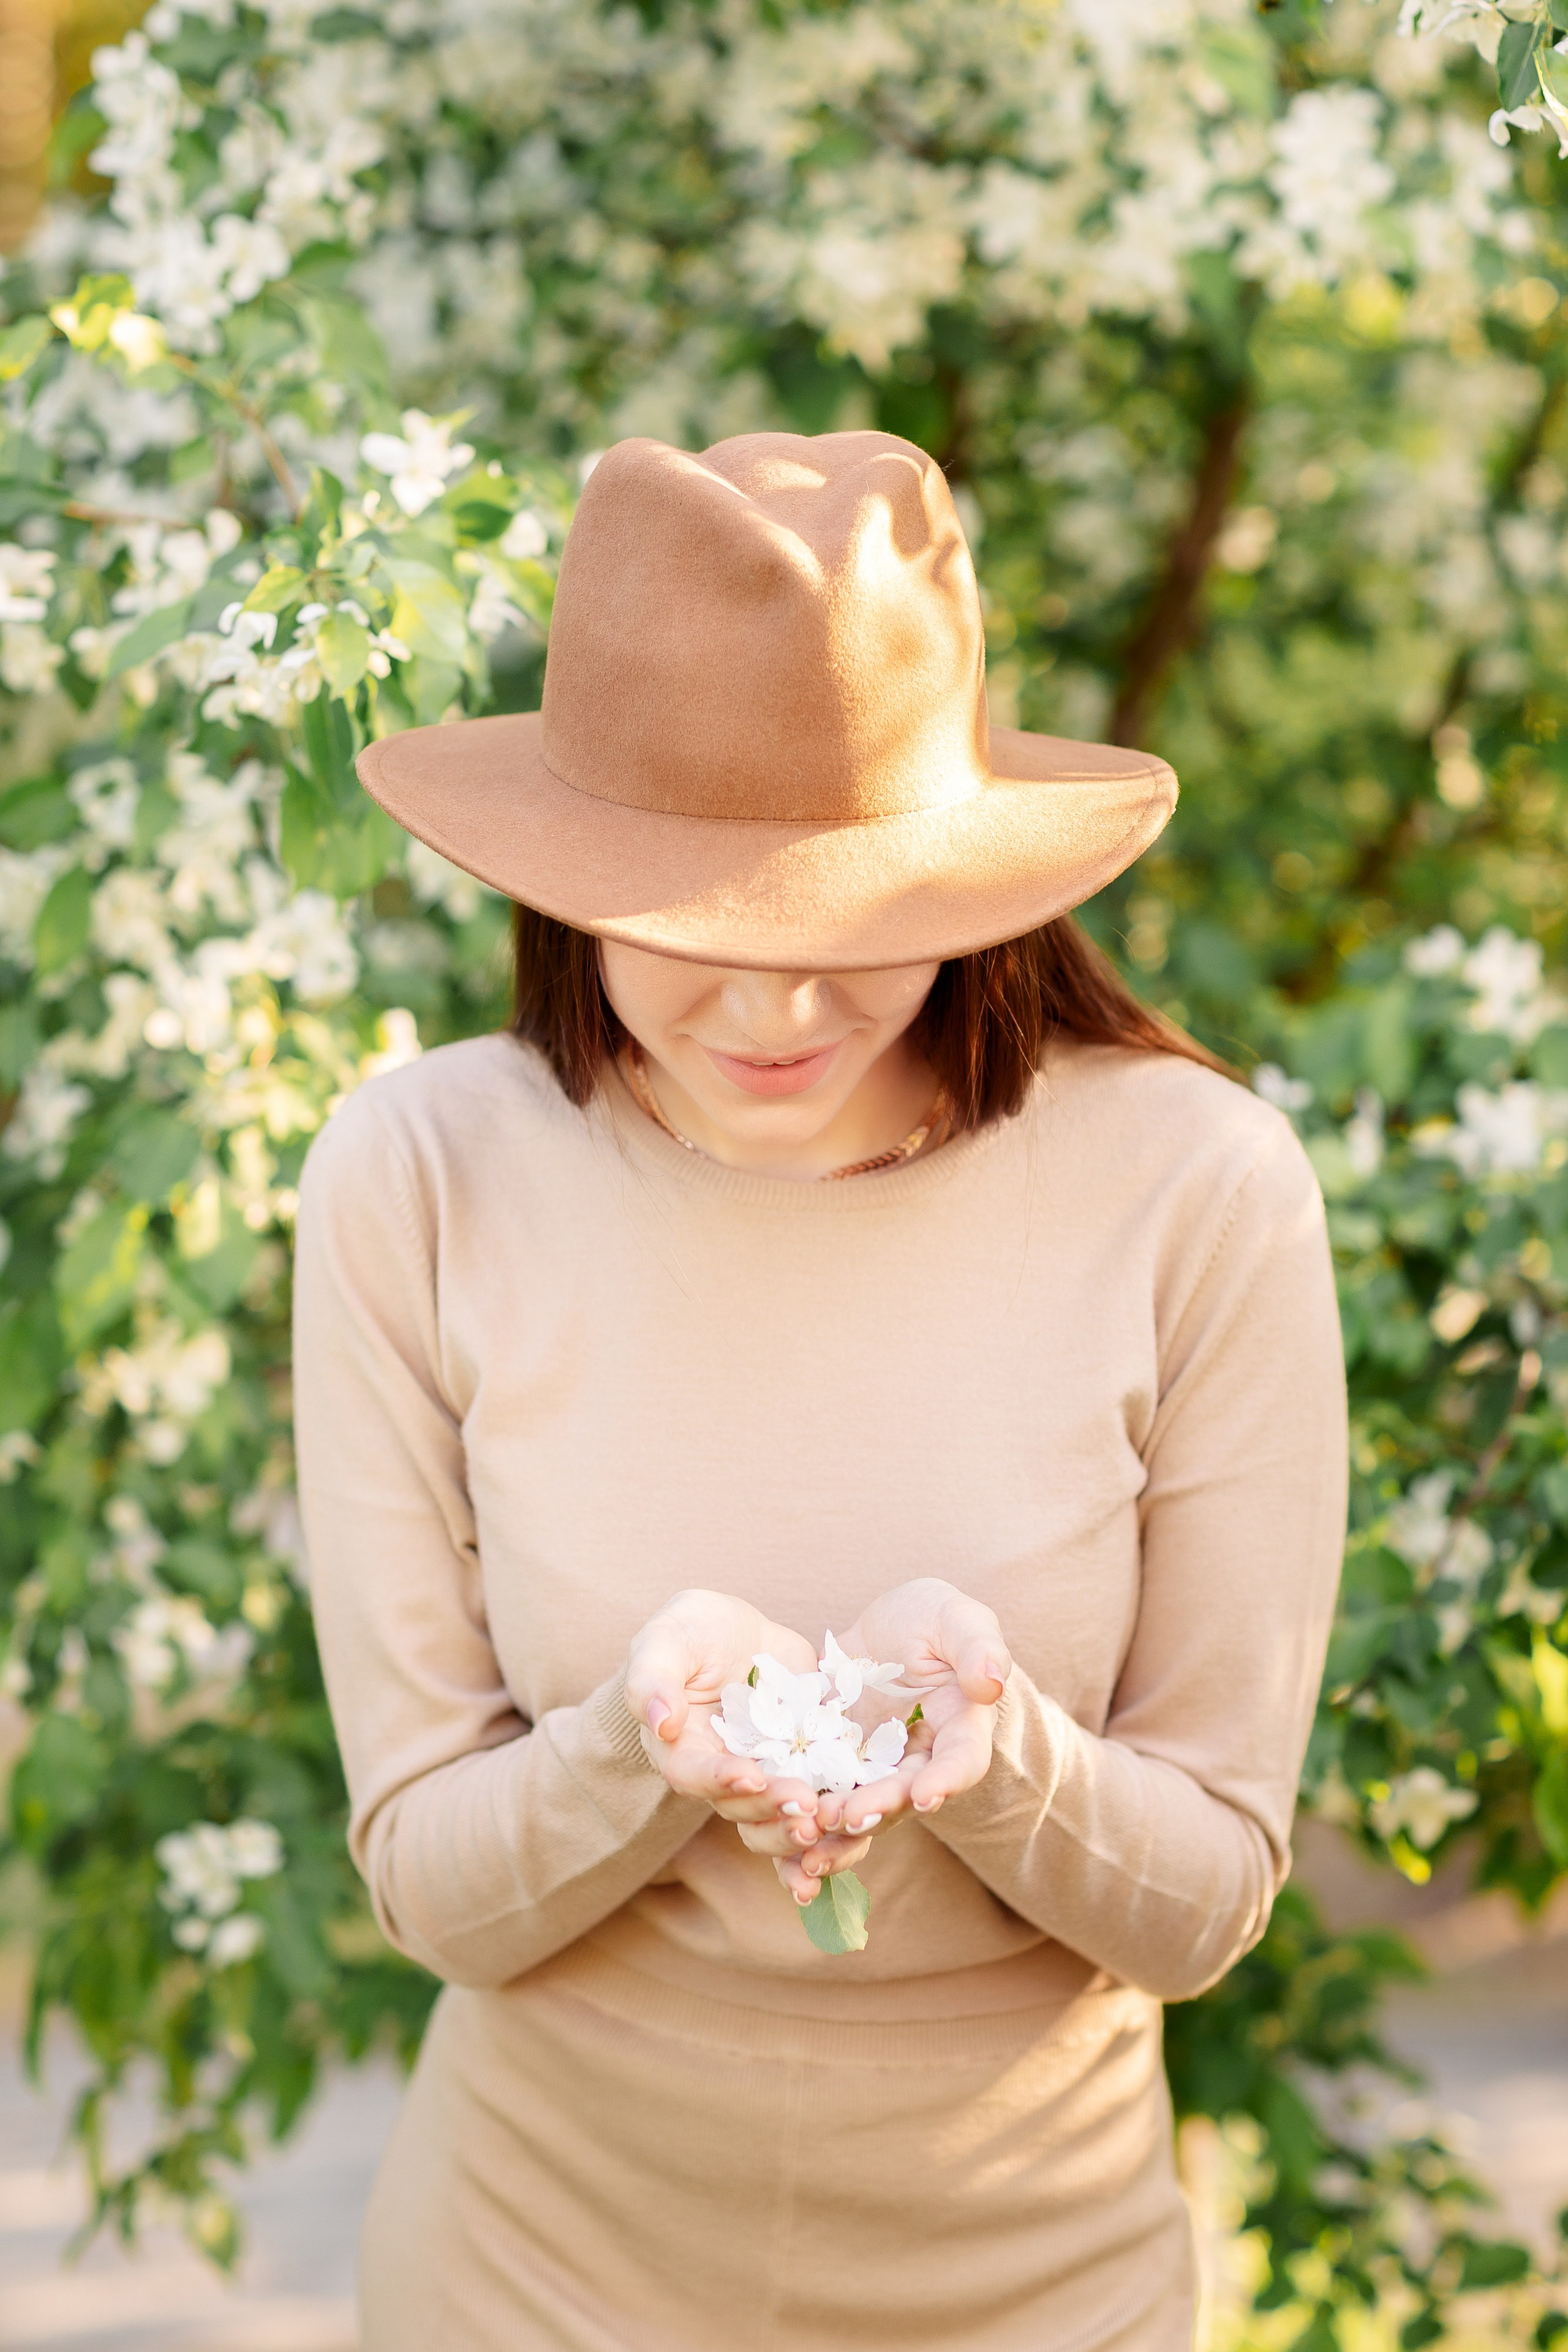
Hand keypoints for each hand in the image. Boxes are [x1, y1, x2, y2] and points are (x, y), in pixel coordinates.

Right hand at [624, 1589, 827, 1860]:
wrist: (738, 1632)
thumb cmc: (689, 1632)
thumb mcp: (665, 1641)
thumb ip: (653, 1678)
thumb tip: (659, 1722)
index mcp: (682, 1748)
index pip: (692, 1774)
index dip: (719, 1779)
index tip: (749, 1774)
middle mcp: (723, 1772)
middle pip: (741, 1805)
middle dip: (773, 1807)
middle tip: (805, 1804)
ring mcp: (766, 1771)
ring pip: (779, 1815)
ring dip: (801, 1826)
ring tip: (829, 1820)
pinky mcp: (805, 1762)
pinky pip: (819, 1798)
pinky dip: (837, 1817)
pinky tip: (861, 1825)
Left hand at [766, 1578, 1010, 1906]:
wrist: (884, 1628)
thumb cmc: (931, 1619)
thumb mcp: (955, 1618)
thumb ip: (977, 1645)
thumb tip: (992, 1682)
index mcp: (959, 1727)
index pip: (962, 1761)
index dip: (947, 1780)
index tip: (926, 1796)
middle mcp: (920, 1760)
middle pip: (905, 1794)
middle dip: (878, 1808)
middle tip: (849, 1816)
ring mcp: (876, 1768)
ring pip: (863, 1808)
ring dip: (839, 1828)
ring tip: (810, 1835)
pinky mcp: (834, 1764)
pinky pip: (822, 1796)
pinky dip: (803, 1818)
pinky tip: (779, 1831)